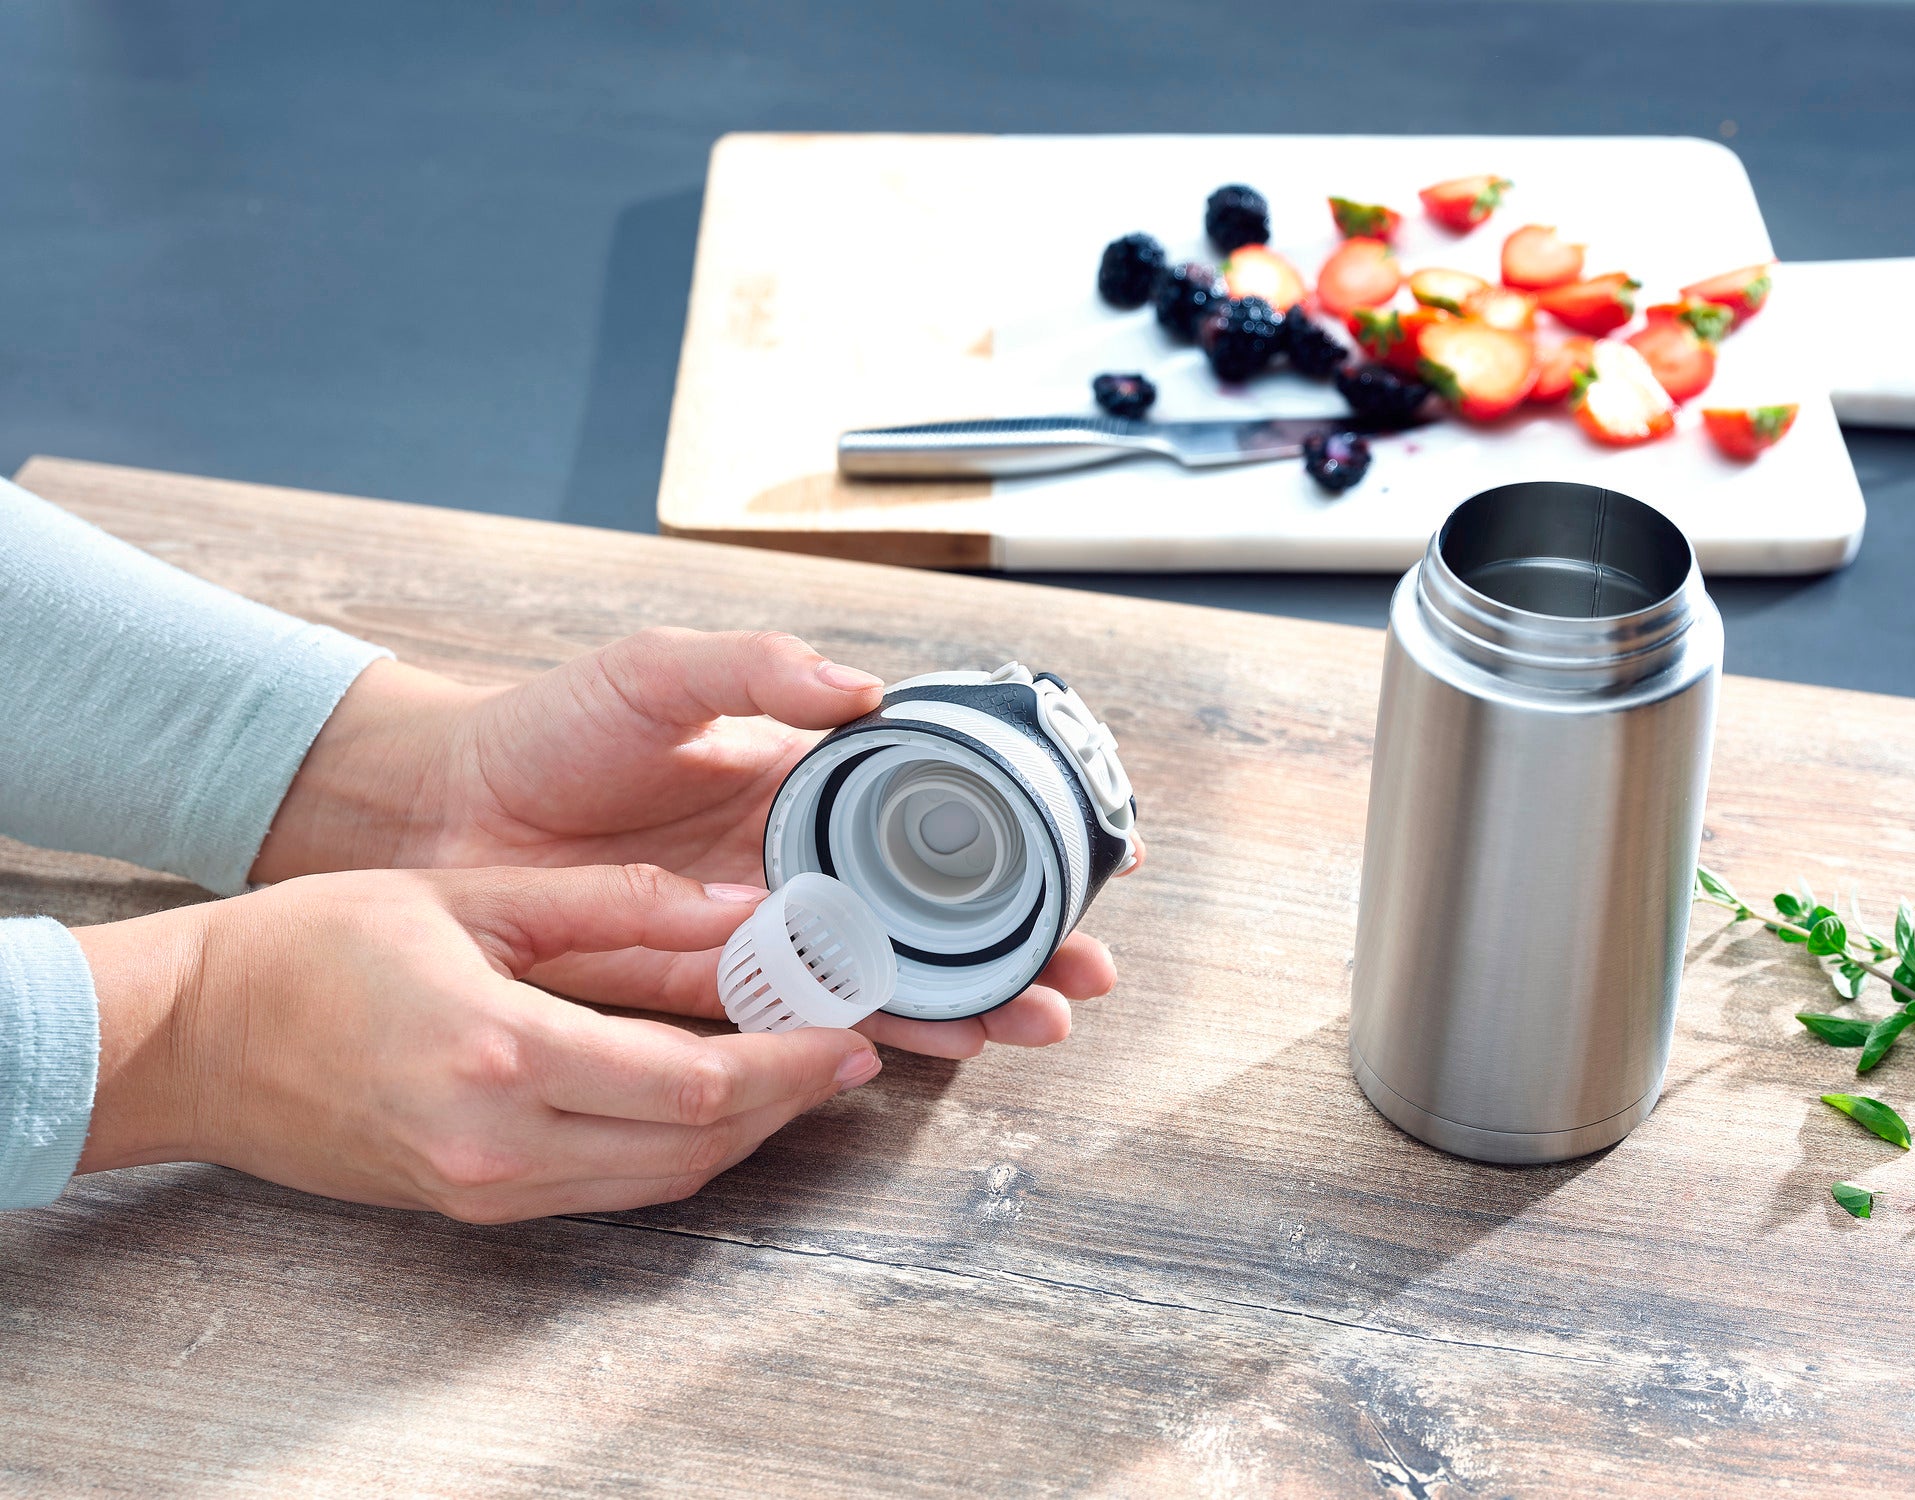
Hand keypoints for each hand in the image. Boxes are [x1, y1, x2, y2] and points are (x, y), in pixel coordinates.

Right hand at [72, 865, 880, 1219]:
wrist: (191, 1040)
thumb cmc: (311, 948)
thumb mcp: (470, 897)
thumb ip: (613, 904)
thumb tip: (734, 904)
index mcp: (502, 1054)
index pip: (692, 1083)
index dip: (789, 1064)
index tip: (850, 1031)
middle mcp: (498, 1144)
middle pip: (693, 1145)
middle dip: (788, 1102)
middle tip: (849, 1052)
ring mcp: (483, 1188)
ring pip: (659, 1181)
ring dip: (742, 1134)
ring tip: (797, 1074)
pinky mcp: (470, 1204)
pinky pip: (607, 1189)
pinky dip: (675, 1151)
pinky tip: (708, 1100)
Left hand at [254, 630, 1139, 1057]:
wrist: (439, 814)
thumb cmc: (545, 731)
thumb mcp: (654, 672)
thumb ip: (756, 671)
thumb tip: (863, 688)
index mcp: (800, 787)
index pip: (929, 815)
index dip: (1006, 837)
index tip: (1083, 851)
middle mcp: (794, 868)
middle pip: (929, 916)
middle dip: (1013, 943)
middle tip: (1084, 970)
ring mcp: (756, 935)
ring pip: (884, 977)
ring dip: (965, 1001)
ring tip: (1036, 1019)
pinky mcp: (705, 994)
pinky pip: (801, 1021)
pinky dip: (871, 1036)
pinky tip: (933, 1045)